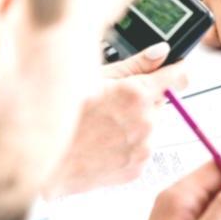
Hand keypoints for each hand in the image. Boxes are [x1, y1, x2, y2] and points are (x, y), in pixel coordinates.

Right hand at [46, 43, 188, 196]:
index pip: (178, 76)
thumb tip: (162, 51)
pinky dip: (128, 145)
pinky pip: (141, 149)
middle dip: (142, 100)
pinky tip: (102, 143)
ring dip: (134, 124)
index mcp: (137, 94)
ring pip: (150, 127)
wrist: (42, 163)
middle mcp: (146, 122)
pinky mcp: (137, 168)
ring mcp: (143, 148)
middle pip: (159, 103)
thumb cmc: (62, 117)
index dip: (176, 70)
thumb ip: (136, 64)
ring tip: (101, 127)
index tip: (175, 69)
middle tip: (110, 104)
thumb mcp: (95, 79)